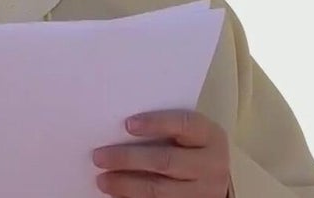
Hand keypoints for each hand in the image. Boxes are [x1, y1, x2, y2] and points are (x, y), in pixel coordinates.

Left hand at [92, 109, 229, 197]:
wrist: (214, 178)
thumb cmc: (191, 148)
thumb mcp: (188, 134)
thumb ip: (163, 129)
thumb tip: (117, 129)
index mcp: (210, 137)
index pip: (184, 124)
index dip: (156, 123)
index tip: (127, 124)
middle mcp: (211, 165)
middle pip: (166, 161)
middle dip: (129, 159)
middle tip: (99, 157)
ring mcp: (203, 191)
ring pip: (160, 191)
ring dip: (126, 186)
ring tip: (103, 180)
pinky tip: (117, 195)